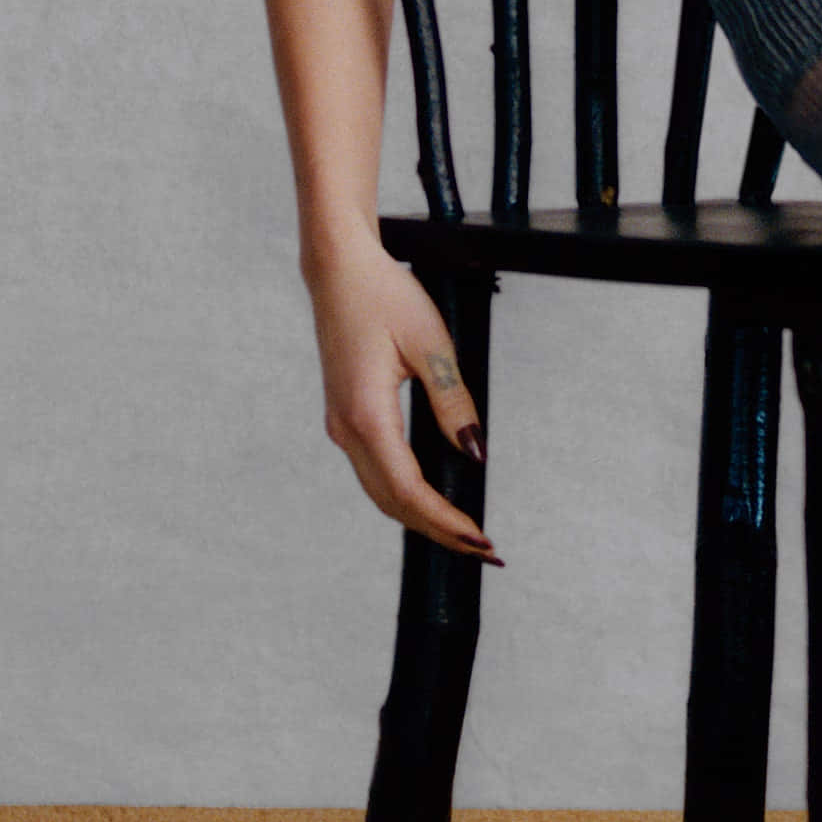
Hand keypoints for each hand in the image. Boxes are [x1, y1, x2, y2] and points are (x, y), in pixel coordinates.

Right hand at [308, 247, 502, 564]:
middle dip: (438, 530)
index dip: (445, 520)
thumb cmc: (384, 296)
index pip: (409, 489)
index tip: (480, 539)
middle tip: (483, 550)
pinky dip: (404, 493)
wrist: (339, 271)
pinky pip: (375, 470)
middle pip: (393, 502)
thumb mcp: (431, 344)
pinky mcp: (345, 417)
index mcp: (366, 416)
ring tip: (463, 533)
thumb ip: (453, 401)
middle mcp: (347, 430)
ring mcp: (341, 426)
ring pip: (381, 490)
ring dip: (421, 516)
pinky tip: (430, 498)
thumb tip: (473, 451)